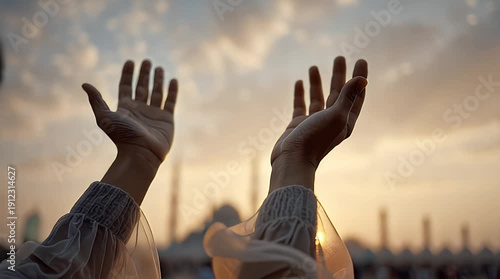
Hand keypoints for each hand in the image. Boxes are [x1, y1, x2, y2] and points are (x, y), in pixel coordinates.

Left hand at [82, 60, 177, 163]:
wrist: (140, 154)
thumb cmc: (121, 137)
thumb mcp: (104, 117)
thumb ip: (96, 100)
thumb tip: (85, 84)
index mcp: (125, 107)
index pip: (126, 86)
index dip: (127, 74)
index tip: (130, 61)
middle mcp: (140, 109)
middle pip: (142, 87)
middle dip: (144, 74)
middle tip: (146, 61)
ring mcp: (154, 114)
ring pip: (157, 92)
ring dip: (158, 80)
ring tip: (159, 68)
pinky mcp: (167, 119)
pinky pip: (170, 102)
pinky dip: (172, 91)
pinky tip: (172, 80)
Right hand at [270, 57, 367, 190]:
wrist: (292, 159)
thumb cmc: (316, 138)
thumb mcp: (336, 115)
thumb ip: (348, 96)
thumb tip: (363, 79)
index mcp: (345, 121)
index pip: (356, 95)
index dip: (359, 78)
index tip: (361, 60)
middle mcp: (331, 121)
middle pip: (337, 93)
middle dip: (339, 75)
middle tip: (339, 58)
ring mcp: (314, 122)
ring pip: (318, 98)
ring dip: (317, 82)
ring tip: (314, 66)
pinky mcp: (298, 124)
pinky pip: (301, 105)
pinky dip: (301, 93)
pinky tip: (300, 82)